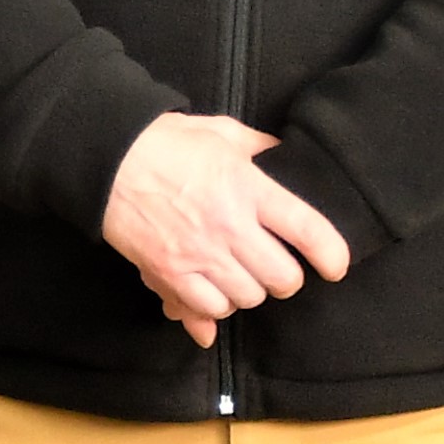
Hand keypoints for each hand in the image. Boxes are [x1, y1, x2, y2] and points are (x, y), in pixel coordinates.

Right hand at [101, 113, 349, 344]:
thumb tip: (284, 157)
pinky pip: (207, 311)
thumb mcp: (222, 133)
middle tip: (277, 267)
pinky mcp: (169, 274)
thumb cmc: (166, 143)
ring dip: (249, 291)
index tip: (336, 266)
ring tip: (240, 275)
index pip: (306, 229)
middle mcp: (228, 226)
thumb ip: (260, 149)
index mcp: (247, 187)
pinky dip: (214, 309)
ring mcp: (198, 255)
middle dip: (286, 278)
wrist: (107, 161)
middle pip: (282, 278)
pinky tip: (212, 294)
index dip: (331, 253)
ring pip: (247, 298)